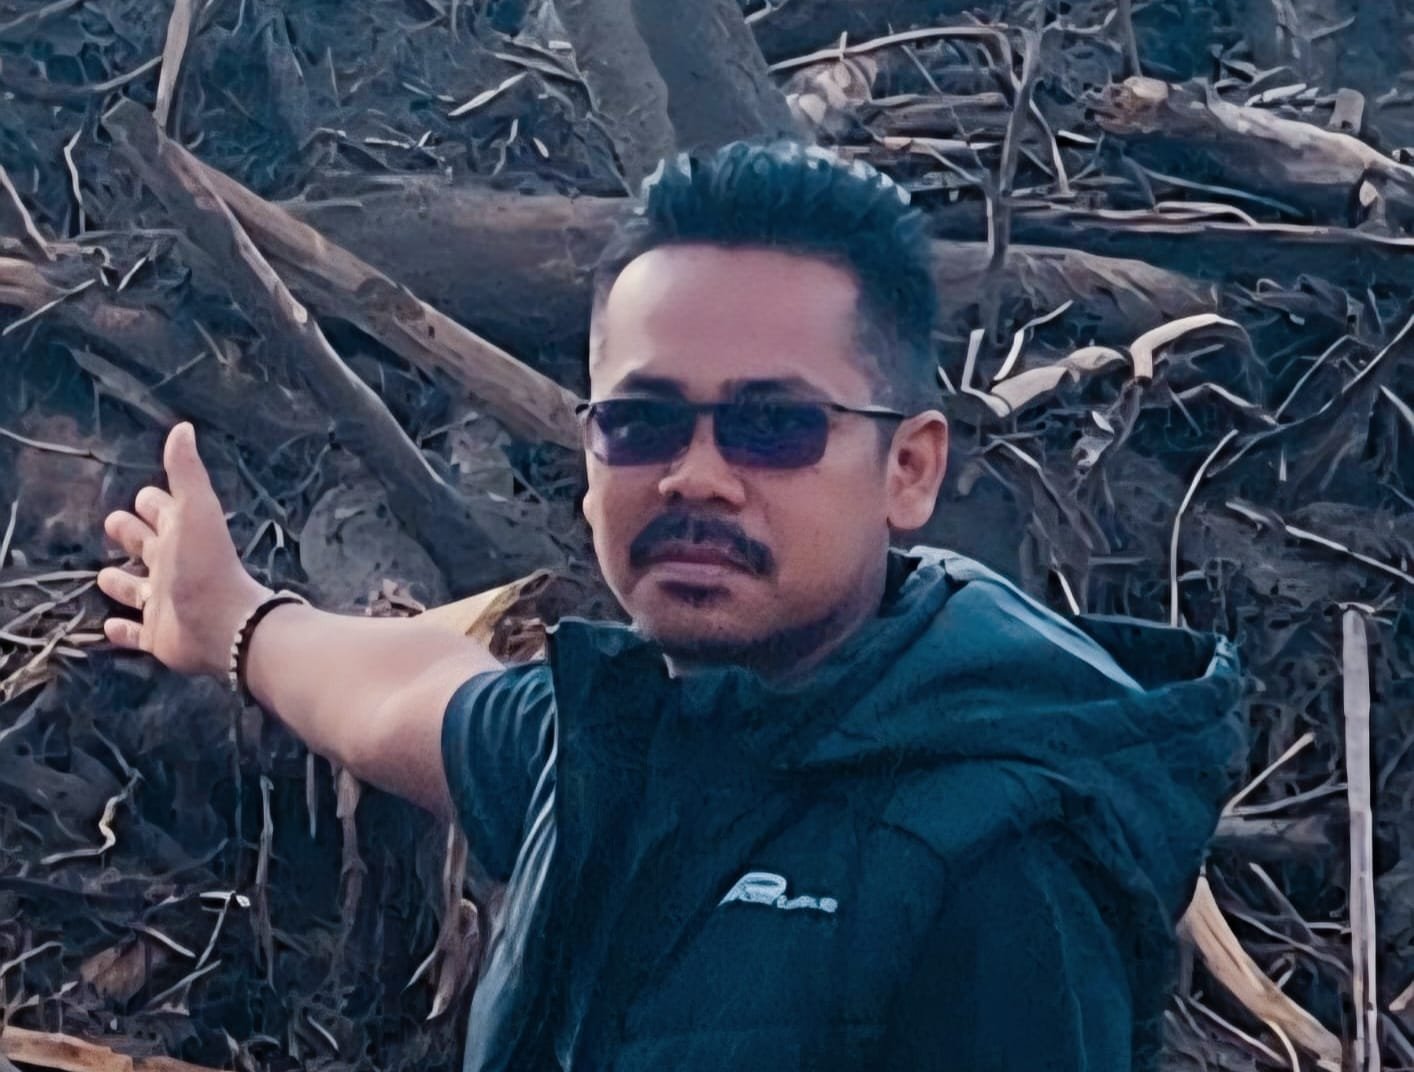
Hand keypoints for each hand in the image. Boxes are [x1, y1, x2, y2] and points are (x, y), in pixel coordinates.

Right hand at [97, 422, 271, 678]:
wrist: (225, 624)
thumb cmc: (207, 564)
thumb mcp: (195, 510)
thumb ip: (186, 472)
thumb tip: (183, 428)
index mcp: (181, 536)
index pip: (162, 513)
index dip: (152, 503)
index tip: (144, 496)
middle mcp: (173, 568)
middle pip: (147, 547)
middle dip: (131, 535)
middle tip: (115, 525)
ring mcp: (164, 604)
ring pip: (136, 590)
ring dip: (122, 584)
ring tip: (104, 576)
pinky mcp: (158, 637)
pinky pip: (135, 634)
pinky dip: (122, 630)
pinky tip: (110, 625)